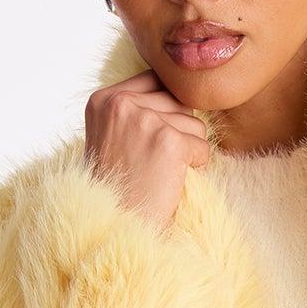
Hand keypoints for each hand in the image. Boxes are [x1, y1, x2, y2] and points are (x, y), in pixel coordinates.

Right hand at [83, 71, 210, 230]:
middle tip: (153, 162)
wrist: (117, 227)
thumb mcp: (111, 136)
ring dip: (187, 151)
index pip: (154, 80)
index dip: (166, 109)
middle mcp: (121, 104)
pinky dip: (195, 168)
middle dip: (177, 131)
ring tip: (159, 173)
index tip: (154, 139)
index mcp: (103, 99)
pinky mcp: (169, 141)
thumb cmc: (118, 188)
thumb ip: (135, 109)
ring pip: (194, 123)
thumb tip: (178, 89)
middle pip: (177, 100)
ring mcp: (145, 121)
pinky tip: (170, 182)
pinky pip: (203, 147)